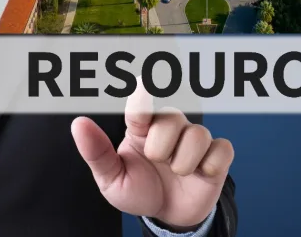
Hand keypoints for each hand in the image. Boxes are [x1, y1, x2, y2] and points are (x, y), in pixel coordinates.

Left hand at [71, 78, 234, 228]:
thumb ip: (96, 152)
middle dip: (160, 149)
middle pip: (171, 120)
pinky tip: (200, 173)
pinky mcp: (216, 155)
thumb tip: (79, 123)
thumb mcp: (111, 179)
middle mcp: (170, 127)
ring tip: (177, 172)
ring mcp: (195, 140)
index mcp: (142, 127)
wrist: (167, 215)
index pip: (142, 105)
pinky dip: (210, 165)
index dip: (144, 96)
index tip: (142, 84)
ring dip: (184, 163)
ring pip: (197, 135)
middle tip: (157, 162)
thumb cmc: (139, 190)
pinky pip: (222, 149)